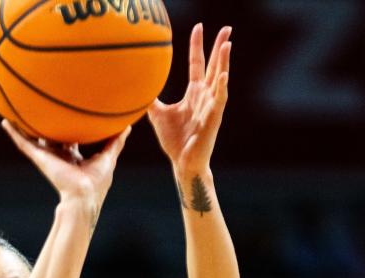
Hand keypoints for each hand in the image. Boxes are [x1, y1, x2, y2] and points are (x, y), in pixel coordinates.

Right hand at [1, 120, 131, 211]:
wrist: (84, 195)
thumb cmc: (97, 182)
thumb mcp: (108, 157)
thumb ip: (116, 141)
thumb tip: (127, 126)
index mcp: (73, 157)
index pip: (69, 140)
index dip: (68, 128)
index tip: (67, 115)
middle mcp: (58, 156)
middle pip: (50, 137)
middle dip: (46, 126)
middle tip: (42, 108)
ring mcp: (47, 156)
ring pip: (33, 139)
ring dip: (24, 127)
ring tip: (15, 111)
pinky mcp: (39, 158)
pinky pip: (23, 143)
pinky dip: (13, 133)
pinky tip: (5, 122)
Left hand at [148, 23, 230, 173]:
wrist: (183, 163)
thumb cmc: (174, 140)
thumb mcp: (158, 114)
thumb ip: (151, 99)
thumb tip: (137, 87)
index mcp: (194, 93)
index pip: (197, 64)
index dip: (198, 46)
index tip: (199, 27)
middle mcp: (205, 96)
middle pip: (214, 66)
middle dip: (220, 47)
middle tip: (227, 28)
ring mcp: (211, 106)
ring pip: (220, 79)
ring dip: (224, 62)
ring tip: (227, 44)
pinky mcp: (214, 118)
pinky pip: (219, 100)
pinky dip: (222, 88)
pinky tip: (224, 75)